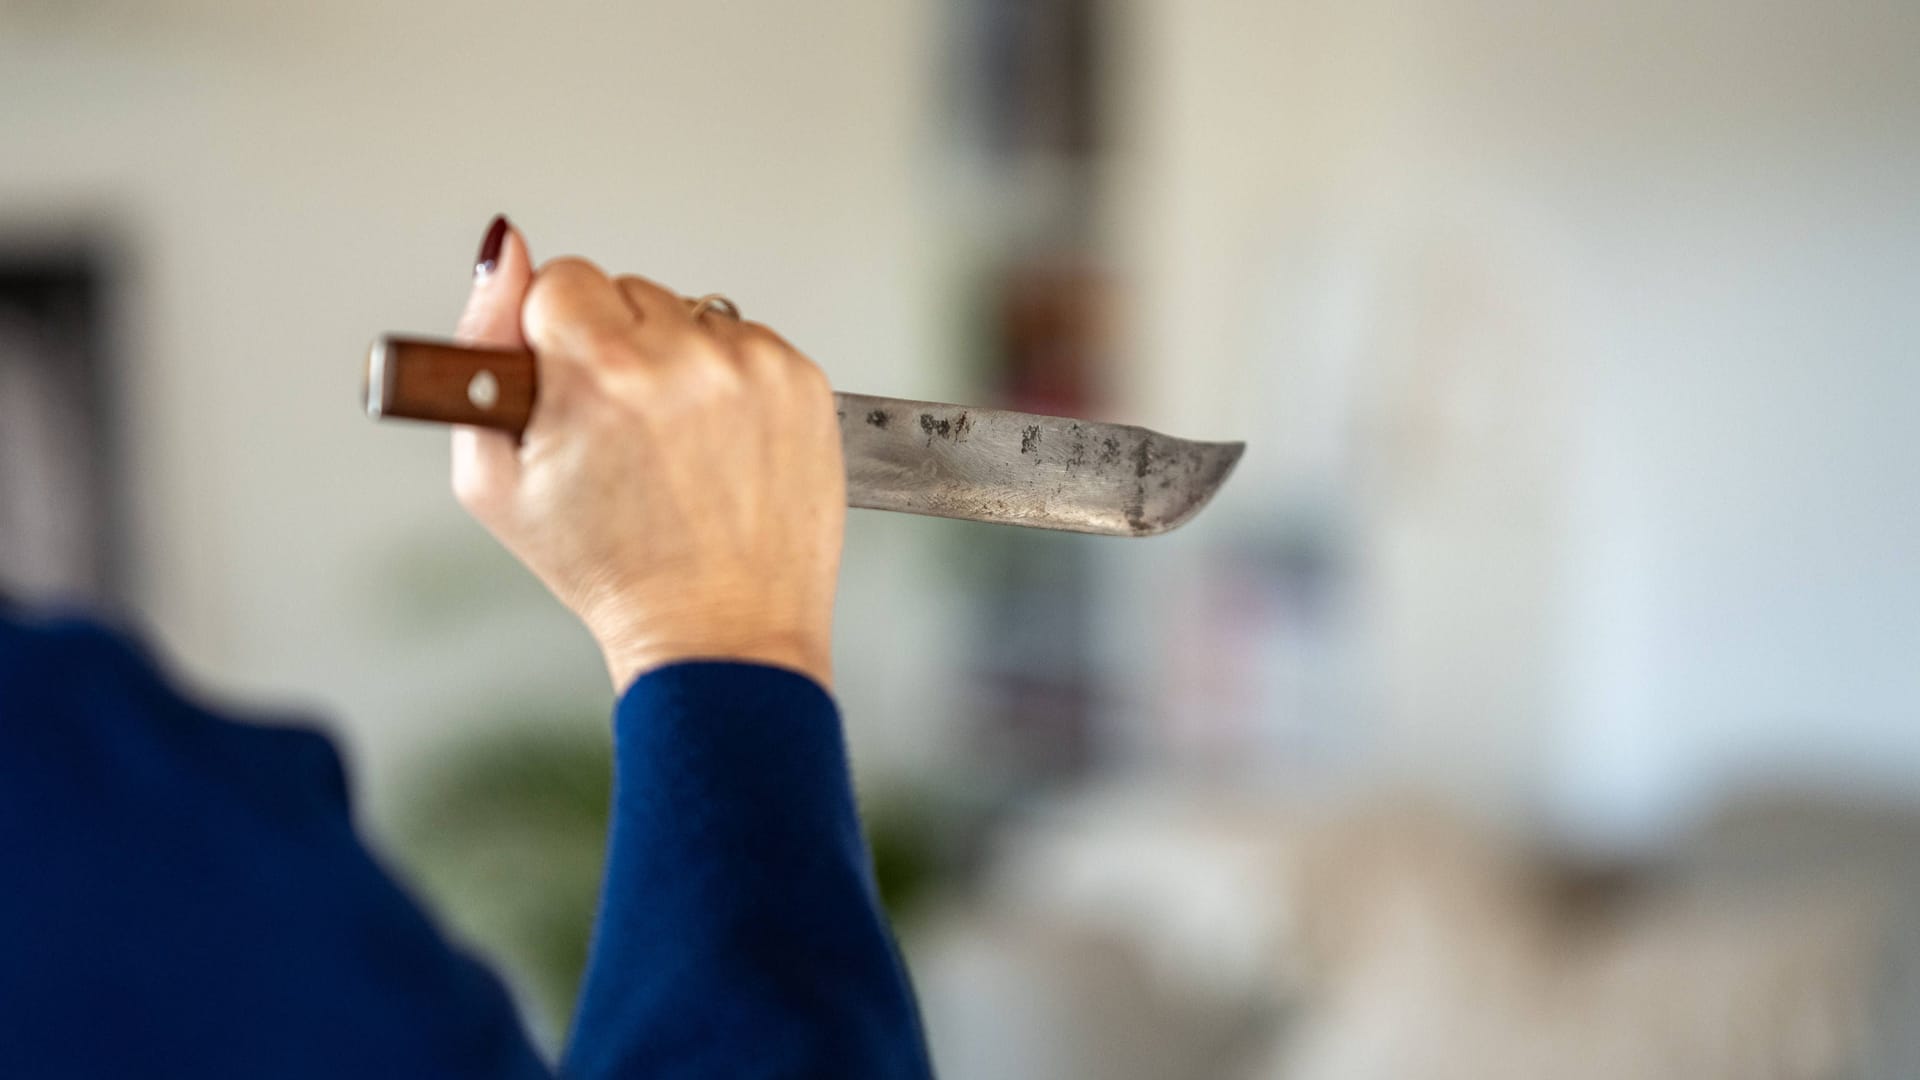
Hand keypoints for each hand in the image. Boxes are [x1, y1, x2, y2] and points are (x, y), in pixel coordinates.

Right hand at [449, 218, 843, 693]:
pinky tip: (717, 445)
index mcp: (604, 370)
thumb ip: (480, 344)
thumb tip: (500, 249)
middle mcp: (688, 358)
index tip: (570, 392)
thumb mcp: (494, 477)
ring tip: (674, 446)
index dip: (553, 337)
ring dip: (676, 362)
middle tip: (622, 432)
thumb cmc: (609, 569)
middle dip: (615, 347)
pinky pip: (746, 344)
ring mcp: (756, 368)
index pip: (562, 278)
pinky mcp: (804, 383)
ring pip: (690, 315)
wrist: (719, 632)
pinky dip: (729, 383)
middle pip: (628, 291)